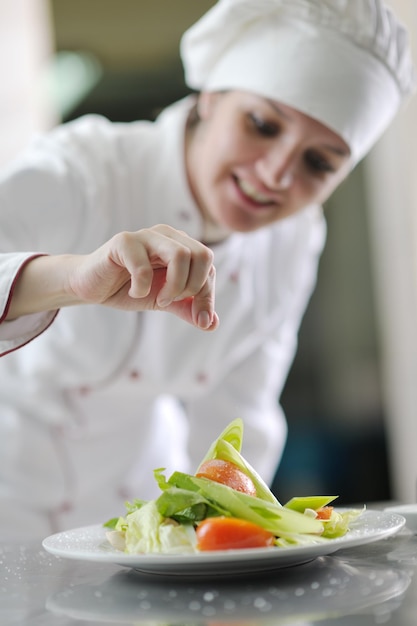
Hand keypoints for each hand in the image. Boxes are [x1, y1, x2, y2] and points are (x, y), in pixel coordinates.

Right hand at [68, 225, 218, 329]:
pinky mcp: (123, 242)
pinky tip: (134, 291)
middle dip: (192, 287)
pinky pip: (144, 266)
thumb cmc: (130, 288)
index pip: (209, 265)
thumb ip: (189, 309)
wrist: (92, 287)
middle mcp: (167, 235)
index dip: (207, 296)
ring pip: (180, 255)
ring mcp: (146, 236)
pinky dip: (142, 287)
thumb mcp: (165, 302)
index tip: (199, 319)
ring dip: (174, 286)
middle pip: (202, 255)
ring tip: (157, 298)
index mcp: (181, 245)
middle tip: (171, 300)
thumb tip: (212, 325)